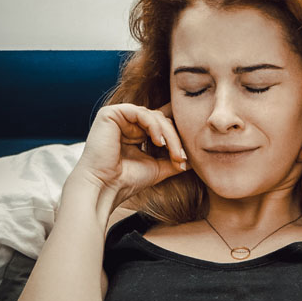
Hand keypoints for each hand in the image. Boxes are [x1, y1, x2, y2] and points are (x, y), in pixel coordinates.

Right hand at [72, 103, 186, 204]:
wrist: (105, 188)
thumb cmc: (127, 180)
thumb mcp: (159, 168)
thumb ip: (174, 159)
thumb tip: (196, 158)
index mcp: (135, 132)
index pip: (163, 125)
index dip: (177, 137)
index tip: (186, 157)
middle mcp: (126, 122)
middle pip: (162, 120)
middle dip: (176, 138)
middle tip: (181, 158)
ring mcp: (118, 117)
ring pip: (155, 116)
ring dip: (170, 135)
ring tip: (174, 154)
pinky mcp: (110, 113)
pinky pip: (141, 113)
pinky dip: (155, 126)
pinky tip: (159, 142)